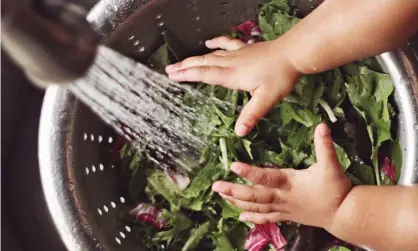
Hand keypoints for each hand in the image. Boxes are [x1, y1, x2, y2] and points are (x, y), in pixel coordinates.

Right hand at [165, 36, 300, 135]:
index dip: (187, 75)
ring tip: (181, 62)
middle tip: (168, 70)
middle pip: (203, 63)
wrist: (293, 53)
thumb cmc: (280, 77)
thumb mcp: (266, 99)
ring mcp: (238, 54)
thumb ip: (252, 115)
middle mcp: (231, 63)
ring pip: (211, 55)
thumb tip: (238, 133)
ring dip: (195, 59)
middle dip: (184, 67)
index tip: (172, 76)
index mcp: (232, 75)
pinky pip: (227, 44)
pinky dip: (216, 43)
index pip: (204, 75)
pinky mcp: (246, 49)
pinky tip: (209, 43)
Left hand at [211, 123, 351, 228]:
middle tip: (216, 187)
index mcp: (290, 183)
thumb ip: (325, 146)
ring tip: (221, 196)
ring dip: (237, 202)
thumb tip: (321, 125)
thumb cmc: (336, 189)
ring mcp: (283, 209)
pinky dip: (252, 218)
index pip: (266, 177)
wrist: (343, 214)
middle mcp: (282, 197)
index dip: (249, 172)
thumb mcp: (331, 165)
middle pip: (254, 196)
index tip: (233, 166)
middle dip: (234, 191)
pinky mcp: (286, 216)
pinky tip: (241, 216)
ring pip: (256, 208)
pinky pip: (266, 218)